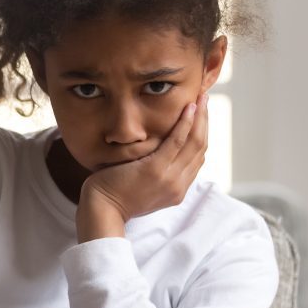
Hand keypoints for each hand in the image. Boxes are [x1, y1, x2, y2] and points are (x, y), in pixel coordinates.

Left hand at [77, 93, 208, 240]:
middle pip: (200, 148)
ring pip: (195, 143)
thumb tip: (157, 154)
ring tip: (201, 97)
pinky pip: (177, 142)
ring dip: (200, 118)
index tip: (201, 116)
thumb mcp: (142, 187)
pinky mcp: (156, 170)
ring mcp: (169, 178)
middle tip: (205, 99)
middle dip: (205, 122)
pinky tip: (189, 108)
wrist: (102, 210)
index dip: (202, 134)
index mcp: (176, 189)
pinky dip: (186, 124)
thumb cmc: (114, 196)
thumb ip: (156, 173)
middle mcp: (178, 185)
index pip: (197, 158)